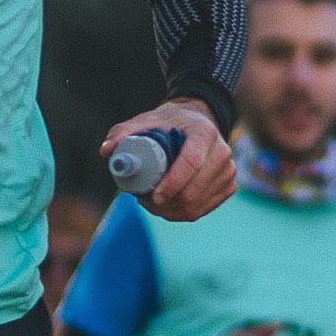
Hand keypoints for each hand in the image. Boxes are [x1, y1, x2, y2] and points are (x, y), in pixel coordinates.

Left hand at [108, 100, 234, 218]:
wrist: (196, 123)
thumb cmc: (168, 124)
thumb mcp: (145, 121)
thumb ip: (124, 132)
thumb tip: (107, 151)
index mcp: (204, 132)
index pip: (192, 163)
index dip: (173, 183)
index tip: (154, 195)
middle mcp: (222, 152)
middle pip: (194, 190)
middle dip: (166, 203)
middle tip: (144, 200)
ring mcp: (228, 171)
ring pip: (197, 205)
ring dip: (171, 211)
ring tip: (151, 202)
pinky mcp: (228, 186)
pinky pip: (202, 210)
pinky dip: (181, 214)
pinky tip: (167, 205)